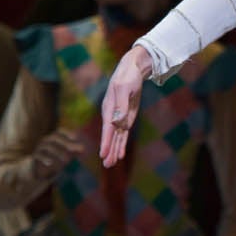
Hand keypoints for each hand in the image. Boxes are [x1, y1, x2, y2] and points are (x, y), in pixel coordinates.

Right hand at [29, 128, 83, 182]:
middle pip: (55, 138)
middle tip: (80, 149)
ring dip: (59, 152)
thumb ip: (72, 152)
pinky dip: (45, 158)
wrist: (33, 169)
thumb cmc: (51, 160)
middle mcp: (45, 141)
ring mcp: (39, 148)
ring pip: (48, 146)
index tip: (76, 137)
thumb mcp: (63, 155)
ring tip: (67, 160)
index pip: (59, 131)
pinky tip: (51, 163)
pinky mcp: (33, 157)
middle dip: (67, 142)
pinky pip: (38, 156)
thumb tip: (84, 149)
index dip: (67, 132)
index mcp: (53, 139)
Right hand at [99, 44, 156, 165]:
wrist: (132, 70)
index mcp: (109, 108)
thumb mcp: (124, 89)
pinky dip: (121, 143)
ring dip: (114, 150)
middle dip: (109, 150)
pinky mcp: (127, 117)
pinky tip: (119, 154)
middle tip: (107, 165)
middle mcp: (112, 115)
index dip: (106, 142)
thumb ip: (120, 106)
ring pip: (116, 137)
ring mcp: (119, 117)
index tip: (103, 155)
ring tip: (111, 164)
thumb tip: (117, 123)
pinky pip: (123, 133)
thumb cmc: (127, 77)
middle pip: (110, 136)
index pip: (107, 129)